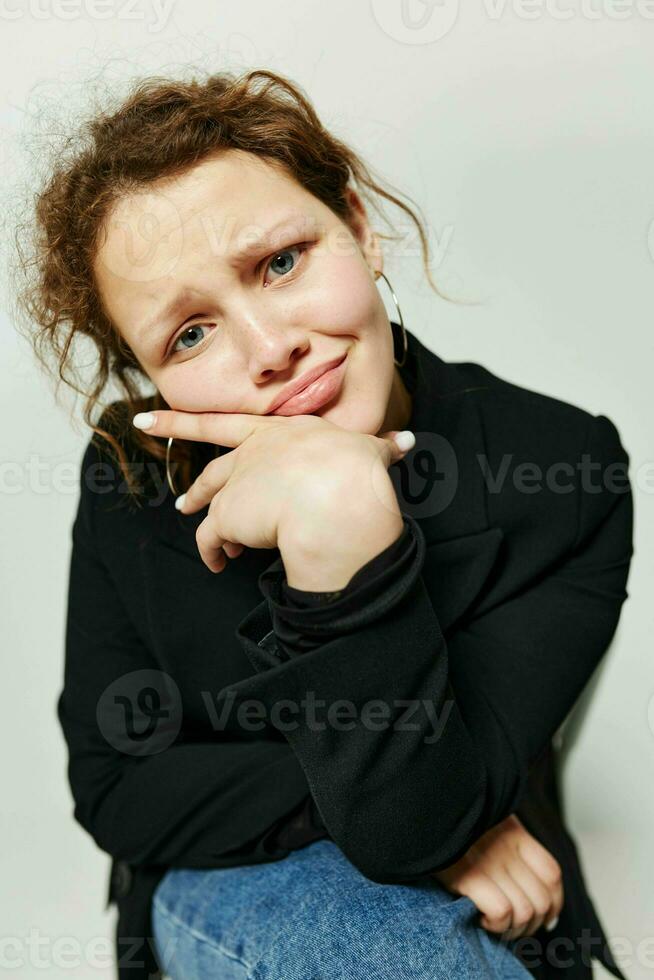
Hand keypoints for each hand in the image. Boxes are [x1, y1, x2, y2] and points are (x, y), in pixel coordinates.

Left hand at [132, 410, 412, 582]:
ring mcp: (240, 480)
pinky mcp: (229, 515)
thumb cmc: (356, 473)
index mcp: (287, 432)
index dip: (192, 418)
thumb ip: (381, 449)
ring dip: (199, 505)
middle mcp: (256, 450)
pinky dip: (212, 550)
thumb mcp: (369, 455)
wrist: (336, 498)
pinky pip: (212, 537)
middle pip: (212, 450)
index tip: (155, 415)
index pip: (236, 421)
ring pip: (210, 494)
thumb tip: (405, 441)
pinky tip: (219, 563)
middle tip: (158, 448)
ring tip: (189, 513)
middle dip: (181, 444)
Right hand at [431, 814, 563, 940]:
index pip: (552, 876)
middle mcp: (507, 850)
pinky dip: (495, 924)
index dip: (553, 903)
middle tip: (510, 926)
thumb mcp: (484, 818)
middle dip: (530, 925)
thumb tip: (523, 882)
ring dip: (511, 929)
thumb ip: (503, 839)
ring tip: (493, 924)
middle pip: (540, 902)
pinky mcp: (468, 876)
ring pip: (524, 912)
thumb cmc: (450, 817)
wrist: (422, 804)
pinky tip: (480, 917)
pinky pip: (501, 911)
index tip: (542, 917)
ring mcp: (489, 863)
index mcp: (513, 833)